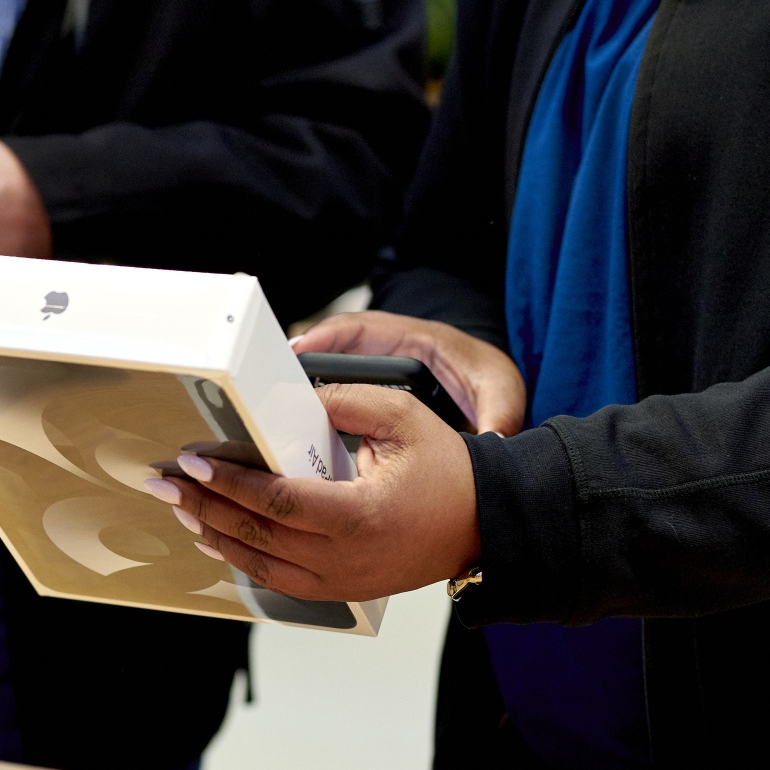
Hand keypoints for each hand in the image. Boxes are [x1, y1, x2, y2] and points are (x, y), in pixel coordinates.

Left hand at [143, 385, 480, 600]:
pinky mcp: (339, 589)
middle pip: (255, 534)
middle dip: (203, 505)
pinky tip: (217, 539)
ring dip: (215, 534)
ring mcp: (339, 580)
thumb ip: (344, 403)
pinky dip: (241, 559)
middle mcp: (343, 557)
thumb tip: (290, 402)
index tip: (193, 463)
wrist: (483, 525)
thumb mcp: (403, 419)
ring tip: (181, 508)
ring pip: (259, 563)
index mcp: (358, 516)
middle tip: (164, 484)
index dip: (228, 482)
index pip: (275, 500)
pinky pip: (277, 581)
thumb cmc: (449, 474)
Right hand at [289, 310, 527, 436]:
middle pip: (332, 353)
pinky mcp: (371, 402)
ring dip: (302, 394)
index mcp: (415, 339)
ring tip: (270, 415)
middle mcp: (387, 354)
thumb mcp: (503, 392)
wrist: (493, 399)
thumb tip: (492, 436)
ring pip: (330, 380)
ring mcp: (376, 377)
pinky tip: (295, 441)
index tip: (300, 350)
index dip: (327, 335)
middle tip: (266, 385)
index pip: (362, 327)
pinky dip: (314, 420)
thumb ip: (499, 410)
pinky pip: (336, 405)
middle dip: (299, 366)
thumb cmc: (491, 381)